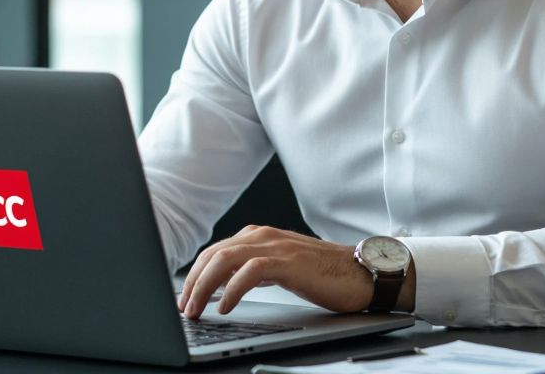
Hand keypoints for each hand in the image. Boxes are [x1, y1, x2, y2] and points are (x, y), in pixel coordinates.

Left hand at [178, 225, 373, 317]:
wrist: (361, 273)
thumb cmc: (324, 274)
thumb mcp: (280, 270)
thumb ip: (254, 271)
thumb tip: (224, 288)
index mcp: (259, 237)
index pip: (215, 251)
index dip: (195, 275)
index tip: (184, 298)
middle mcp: (263, 236)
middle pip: (213, 254)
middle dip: (193, 282)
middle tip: (183, 307)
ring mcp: (276, 246)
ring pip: (225, 259)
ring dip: (205, 287)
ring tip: (196, 309)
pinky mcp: (288, 262)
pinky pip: (249, 271)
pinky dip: (231, 289)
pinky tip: (225, 307)